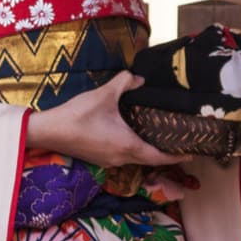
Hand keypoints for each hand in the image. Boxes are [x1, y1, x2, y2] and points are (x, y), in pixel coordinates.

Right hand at [26, 72, 190, 170]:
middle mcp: (121, 158)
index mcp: (127, 145)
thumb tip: (139, 79)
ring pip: (136, 160)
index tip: (192, 152)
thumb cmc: (78, 115)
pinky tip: (132, 137)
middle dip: (165, 154)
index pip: (159, 157)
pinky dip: (133, 150)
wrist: (49, 131)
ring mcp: (109, 162)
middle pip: (150, 160)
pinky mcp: (99, 159)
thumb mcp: (104, 94)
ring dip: (148, 152)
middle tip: (178, 142)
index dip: (177, 156)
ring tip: (158, 139)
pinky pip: (123, 157)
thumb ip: (124, 83)